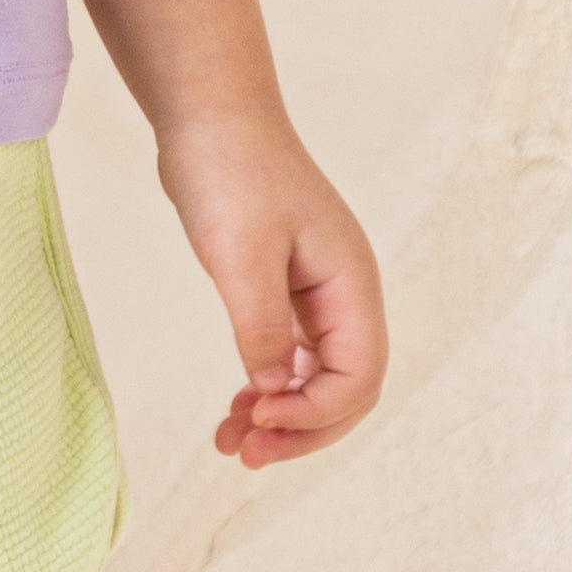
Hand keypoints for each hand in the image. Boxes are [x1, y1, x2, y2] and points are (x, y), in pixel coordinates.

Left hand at [159, 111, 386, 472]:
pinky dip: (267, 388)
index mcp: (351, 283)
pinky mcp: (285, 292)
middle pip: (347, 389)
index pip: (360, 375)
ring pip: (316, 379)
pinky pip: (290, 358)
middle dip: (302, 429)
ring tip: (230, 443)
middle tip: (244, 454)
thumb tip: (275, 387)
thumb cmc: (231, 170)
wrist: (211, 116)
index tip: (259, 418)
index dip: (316, 412)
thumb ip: (261, 324)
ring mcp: (317, 295)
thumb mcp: (241, 252)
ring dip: (281, 417)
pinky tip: (237, 405)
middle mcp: (344, 295)